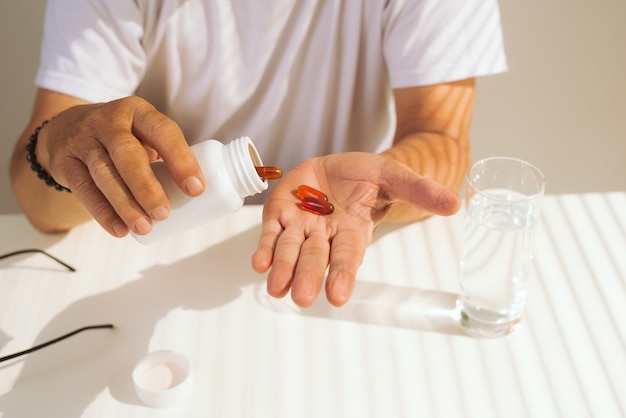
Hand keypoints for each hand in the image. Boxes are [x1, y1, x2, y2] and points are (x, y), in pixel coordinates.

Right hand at [38, 96, 204, 236]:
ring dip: (126, 204)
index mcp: (138, 112)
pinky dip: (103, 213)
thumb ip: (165, 155)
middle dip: (147, 186)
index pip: (162, 131)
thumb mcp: (142, 133)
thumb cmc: (121, 136)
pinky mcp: (64, 162)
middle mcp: (108, 122)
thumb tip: (197, 193)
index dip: (180, 160)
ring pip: (104, 174)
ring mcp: (83, 140)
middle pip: (127, 153)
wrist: (65, 127)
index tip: (196, 189)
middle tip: (163, 213)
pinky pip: (84, 190)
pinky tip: (120, 230)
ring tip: (145, 227)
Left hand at [251, 152, 460, 306]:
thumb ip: (420, 191)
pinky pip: (271, 233)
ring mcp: (301, 225)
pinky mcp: (280, 212)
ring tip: (276, 287)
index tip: (338, 295)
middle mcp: (325, 235)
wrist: (339, 166)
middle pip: (316, 257)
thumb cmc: (367, 176)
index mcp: (353, 231)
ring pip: (290, 249)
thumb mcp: (395, 176)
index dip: (344, 274)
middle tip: (303, 297)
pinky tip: (259, 262)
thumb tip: (456, 204)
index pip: (349, 256)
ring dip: (283, 268)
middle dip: (310, 276)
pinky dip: (265, 248)